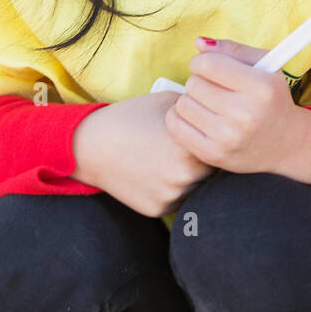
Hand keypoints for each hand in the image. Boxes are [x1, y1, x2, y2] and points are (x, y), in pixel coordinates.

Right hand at [71, 91, 216, 217]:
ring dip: (189, 177)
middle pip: (210, 170)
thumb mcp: (166, 102)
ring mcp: (172, 195)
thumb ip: (197, 108)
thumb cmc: (130, 118)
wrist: (91, 146)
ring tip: (166, 160)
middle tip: (182, 149)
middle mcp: (185, 175)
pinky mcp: (159, 209)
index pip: (218, 145)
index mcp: (190, 146)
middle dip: (202, 160)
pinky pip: (177, 200)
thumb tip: (219, 109)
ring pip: (195, 187)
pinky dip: (170, 189)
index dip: (212, 139)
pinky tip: (154, 174)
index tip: (203, 134)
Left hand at [165, 38, 304, 174]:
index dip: (201, 61)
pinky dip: (179, 117)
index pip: (208, 64)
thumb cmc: (272, 99)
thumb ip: (232, 50)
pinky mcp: (213, 154)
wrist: (286, 144)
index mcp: (261, 88)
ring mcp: (229, 138)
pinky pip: (176, 127)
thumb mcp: (265, 67)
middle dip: (198, 81)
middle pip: (194, 84)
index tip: (207, 67)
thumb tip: (198, 43)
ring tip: (205, 103)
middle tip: (210, 88)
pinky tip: (194, 116)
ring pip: (183, 104)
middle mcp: (246, 114)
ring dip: (189, 99)